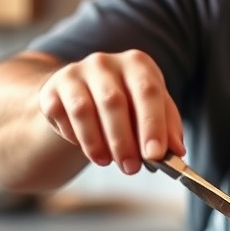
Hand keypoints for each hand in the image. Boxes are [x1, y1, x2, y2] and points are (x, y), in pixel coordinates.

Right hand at [37, 50, 184, 173]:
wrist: (85, 94)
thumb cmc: (128, 104)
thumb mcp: (152, 110)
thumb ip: (167, 128)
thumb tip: (177, 151)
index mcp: (138, 64)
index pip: (148, 91)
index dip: (153, 125)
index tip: (156, 154)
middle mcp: (105, 62)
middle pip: (114, 102)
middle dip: (124, 141)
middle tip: (131, 168)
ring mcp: (75, 72)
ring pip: (83, 110)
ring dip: (96, 143)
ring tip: (107, 162)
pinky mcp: (52, 89)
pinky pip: (62, 116)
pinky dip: (75, 137)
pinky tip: (88, 148)